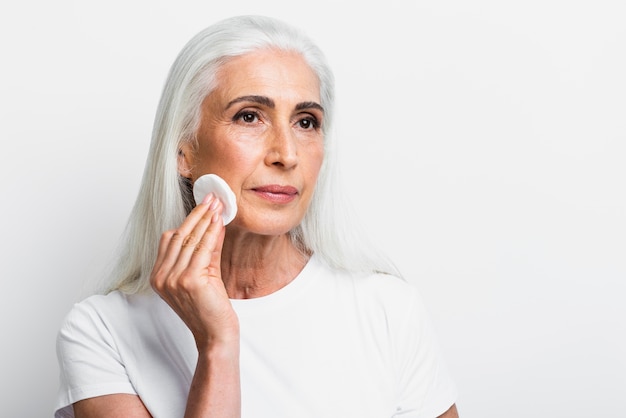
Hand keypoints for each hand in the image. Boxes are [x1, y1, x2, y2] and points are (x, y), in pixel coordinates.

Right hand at [150, 194, 238, 350]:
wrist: (215, 334)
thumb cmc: (209, 307)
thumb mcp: (202, 274)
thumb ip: (204, 250)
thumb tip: (212, 221)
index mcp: (158, 276)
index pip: (169, 239)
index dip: (187, 219)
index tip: (202, 204)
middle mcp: (161, 277)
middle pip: (179, 236)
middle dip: (197, 214)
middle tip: (212, 197)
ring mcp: (172, 279)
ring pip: (190, 240)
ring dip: (205, 219)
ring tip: (218, 205)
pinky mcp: (189, 281)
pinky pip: (202, 249)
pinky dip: (211, 233)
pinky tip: (219, 222)